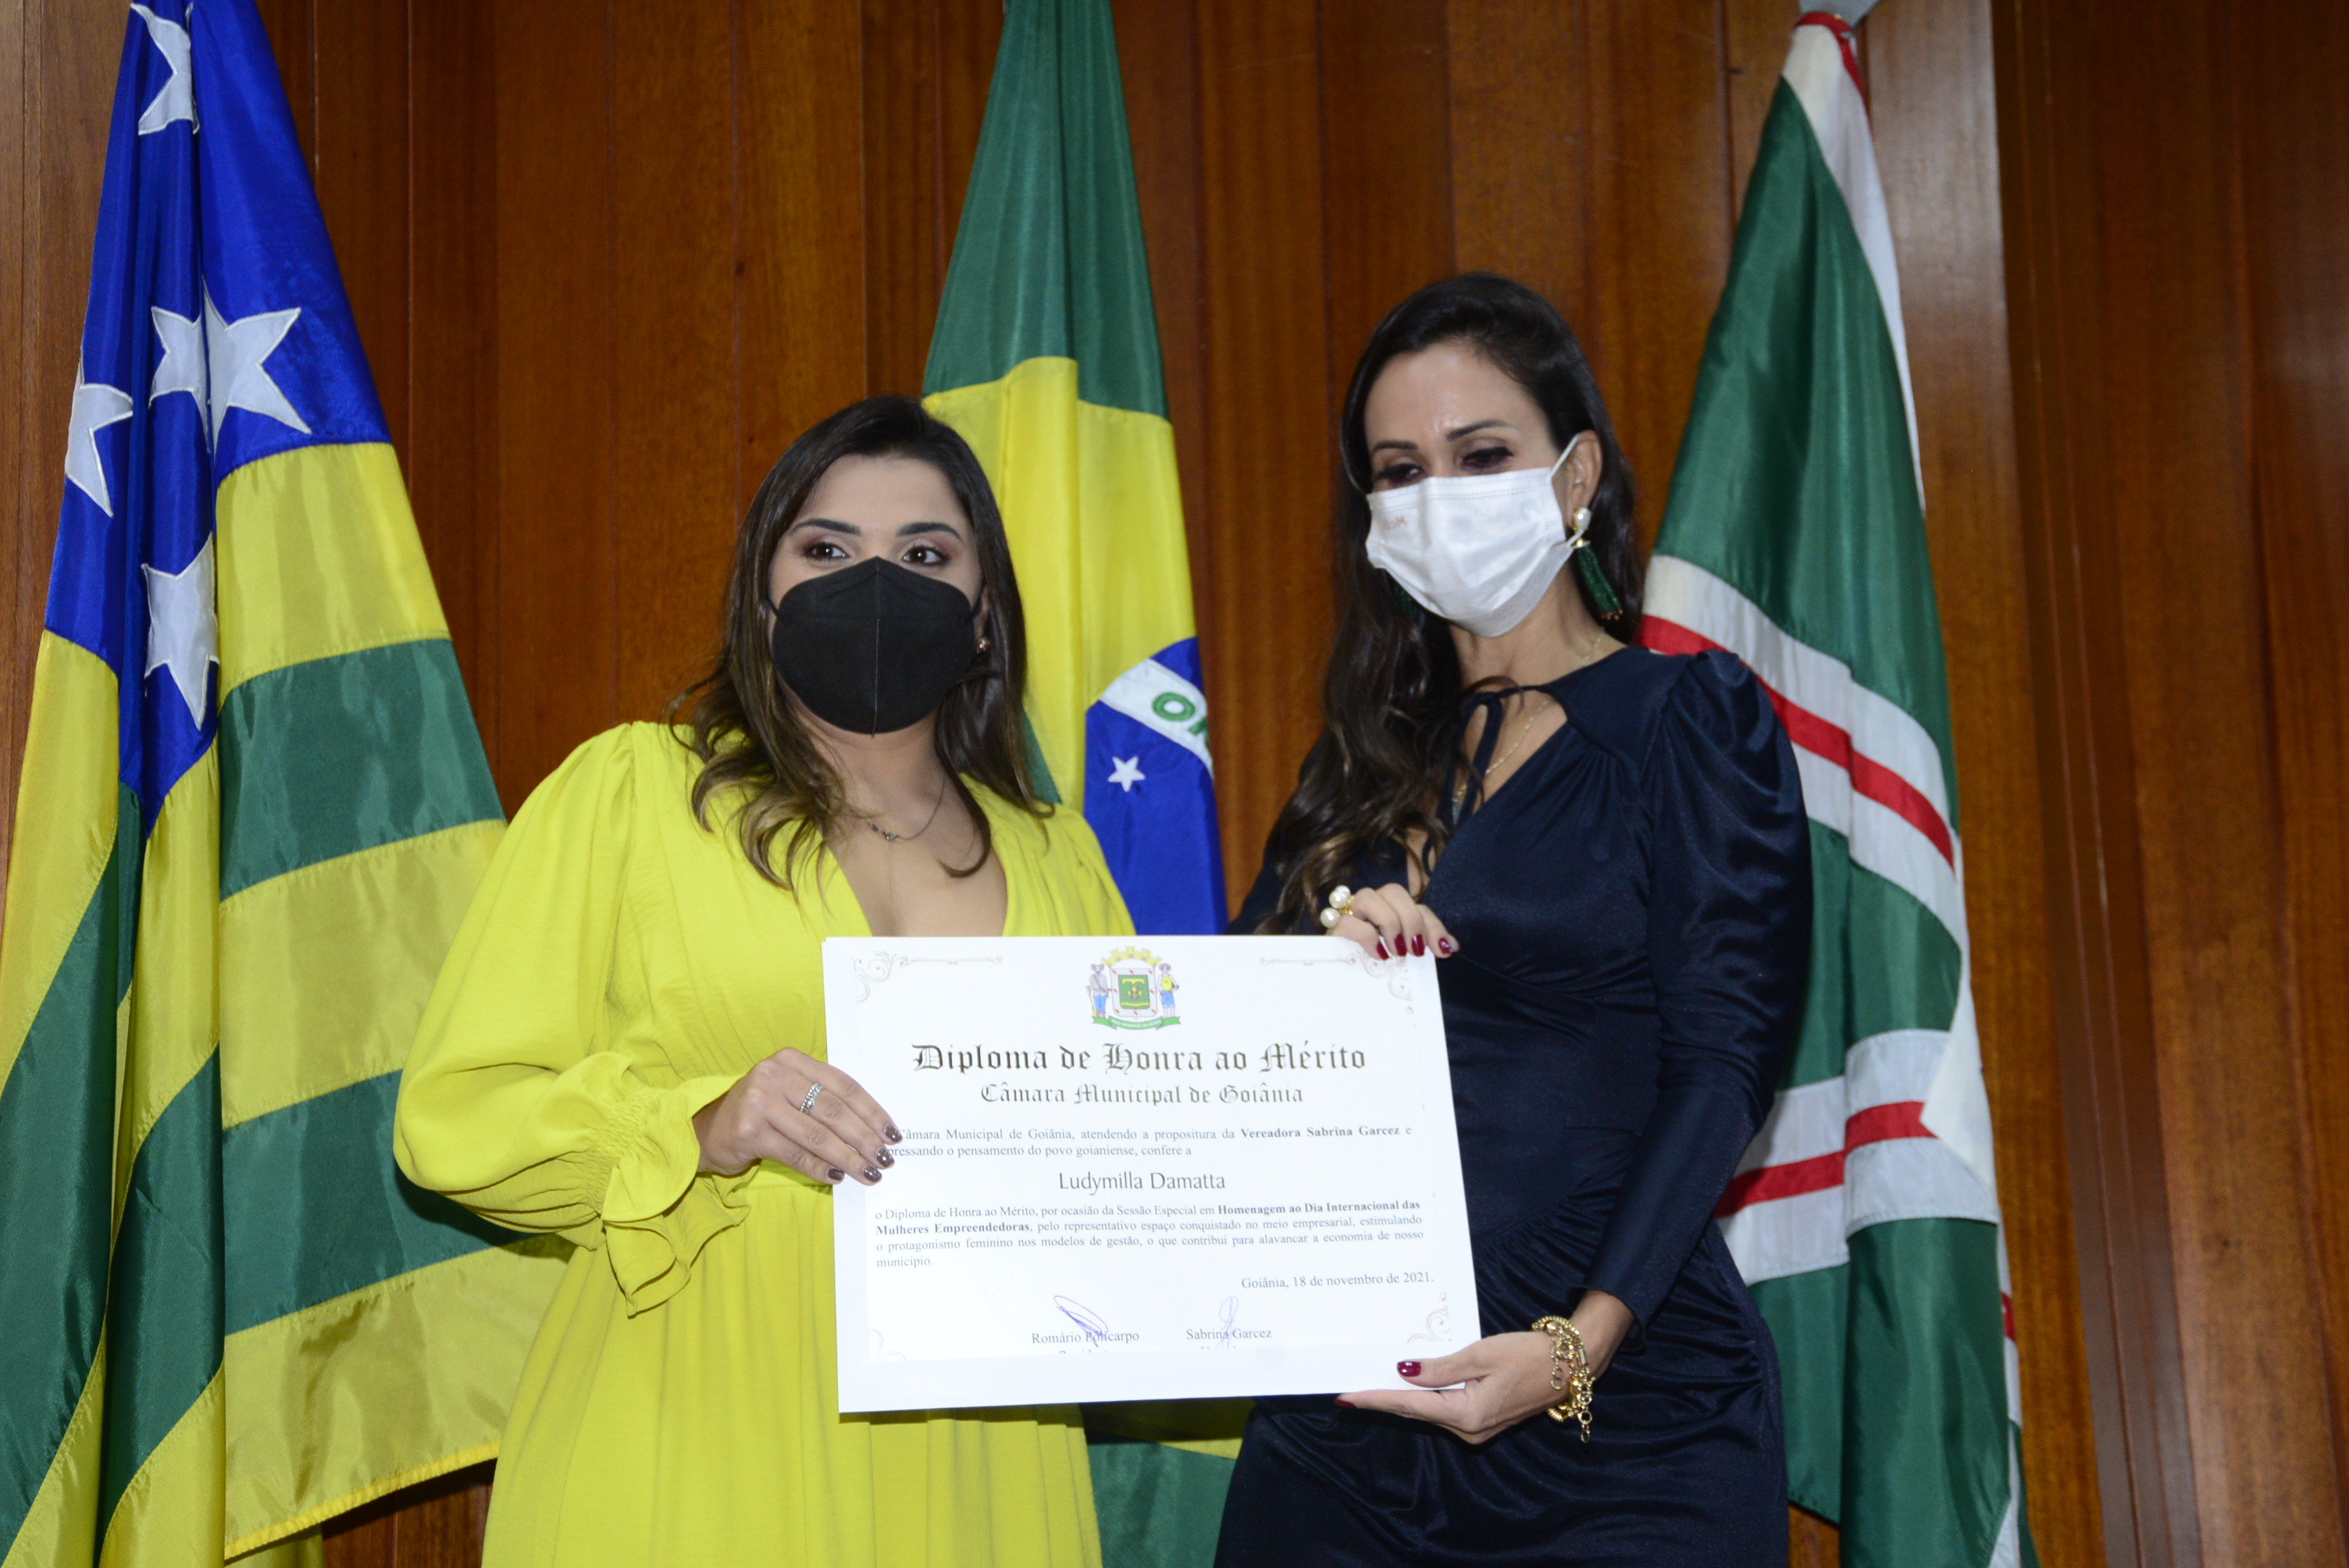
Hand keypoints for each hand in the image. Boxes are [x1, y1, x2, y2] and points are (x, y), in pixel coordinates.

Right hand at [693, 1047, 900, 1185]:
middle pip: (833, 1110)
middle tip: (885, 1159)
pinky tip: (837, 1177)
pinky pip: (795, 1153)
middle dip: (864, 1138)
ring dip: (848, 1157)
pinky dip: (819, 1168)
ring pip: (817, 1134)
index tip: (892, 1133)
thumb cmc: (759, 1112)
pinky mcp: (749, 1130)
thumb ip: (823, 1100)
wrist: (707, 1130)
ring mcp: (759, 1101)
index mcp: (792, 1060)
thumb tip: (873, 1130)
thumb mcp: (790, 1094)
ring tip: (868, 1172)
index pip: (843, 1085)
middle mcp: (774, 1074)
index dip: (872, 1111)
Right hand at [1330, 882, 1457, 961]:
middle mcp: (1370, 906)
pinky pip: (1348, 922)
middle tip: (1415, 950)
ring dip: (1389, 923)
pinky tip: (1379, 955)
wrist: (1339, 983)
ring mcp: (1349, 914)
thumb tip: (1450, 946)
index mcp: (1390, 910)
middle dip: (1411, 920)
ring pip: (1368, 896)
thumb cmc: (1374, 966)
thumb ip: (1425, 945)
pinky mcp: (1334, 929)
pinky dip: (1367, 938)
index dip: (1433, 925)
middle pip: (1393, 891)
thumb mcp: (1404, 955)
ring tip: (1397, 952)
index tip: (1443, 950)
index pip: (1417, 905)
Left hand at [1337, 1290, 1634, 1443]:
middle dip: (1382, 1400)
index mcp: (1467, 1415)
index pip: (1409, 1406)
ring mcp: (1477, 1429)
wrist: (1570, 1367)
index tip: (1346, 1398)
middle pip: (1415, 1413)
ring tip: (1371, 1383)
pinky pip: (1445, 1410)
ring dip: (1403, 1399)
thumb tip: (1405, 1373)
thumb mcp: (1481, 1355)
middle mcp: (1469, 1430)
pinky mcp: (1484, 1420)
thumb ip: (1440, 1368)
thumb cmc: (1528, 1355)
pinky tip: (1409, 1384)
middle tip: (1350, 1389)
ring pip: (1429, 1412)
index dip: (1375, 1400)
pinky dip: (1426, 1398)